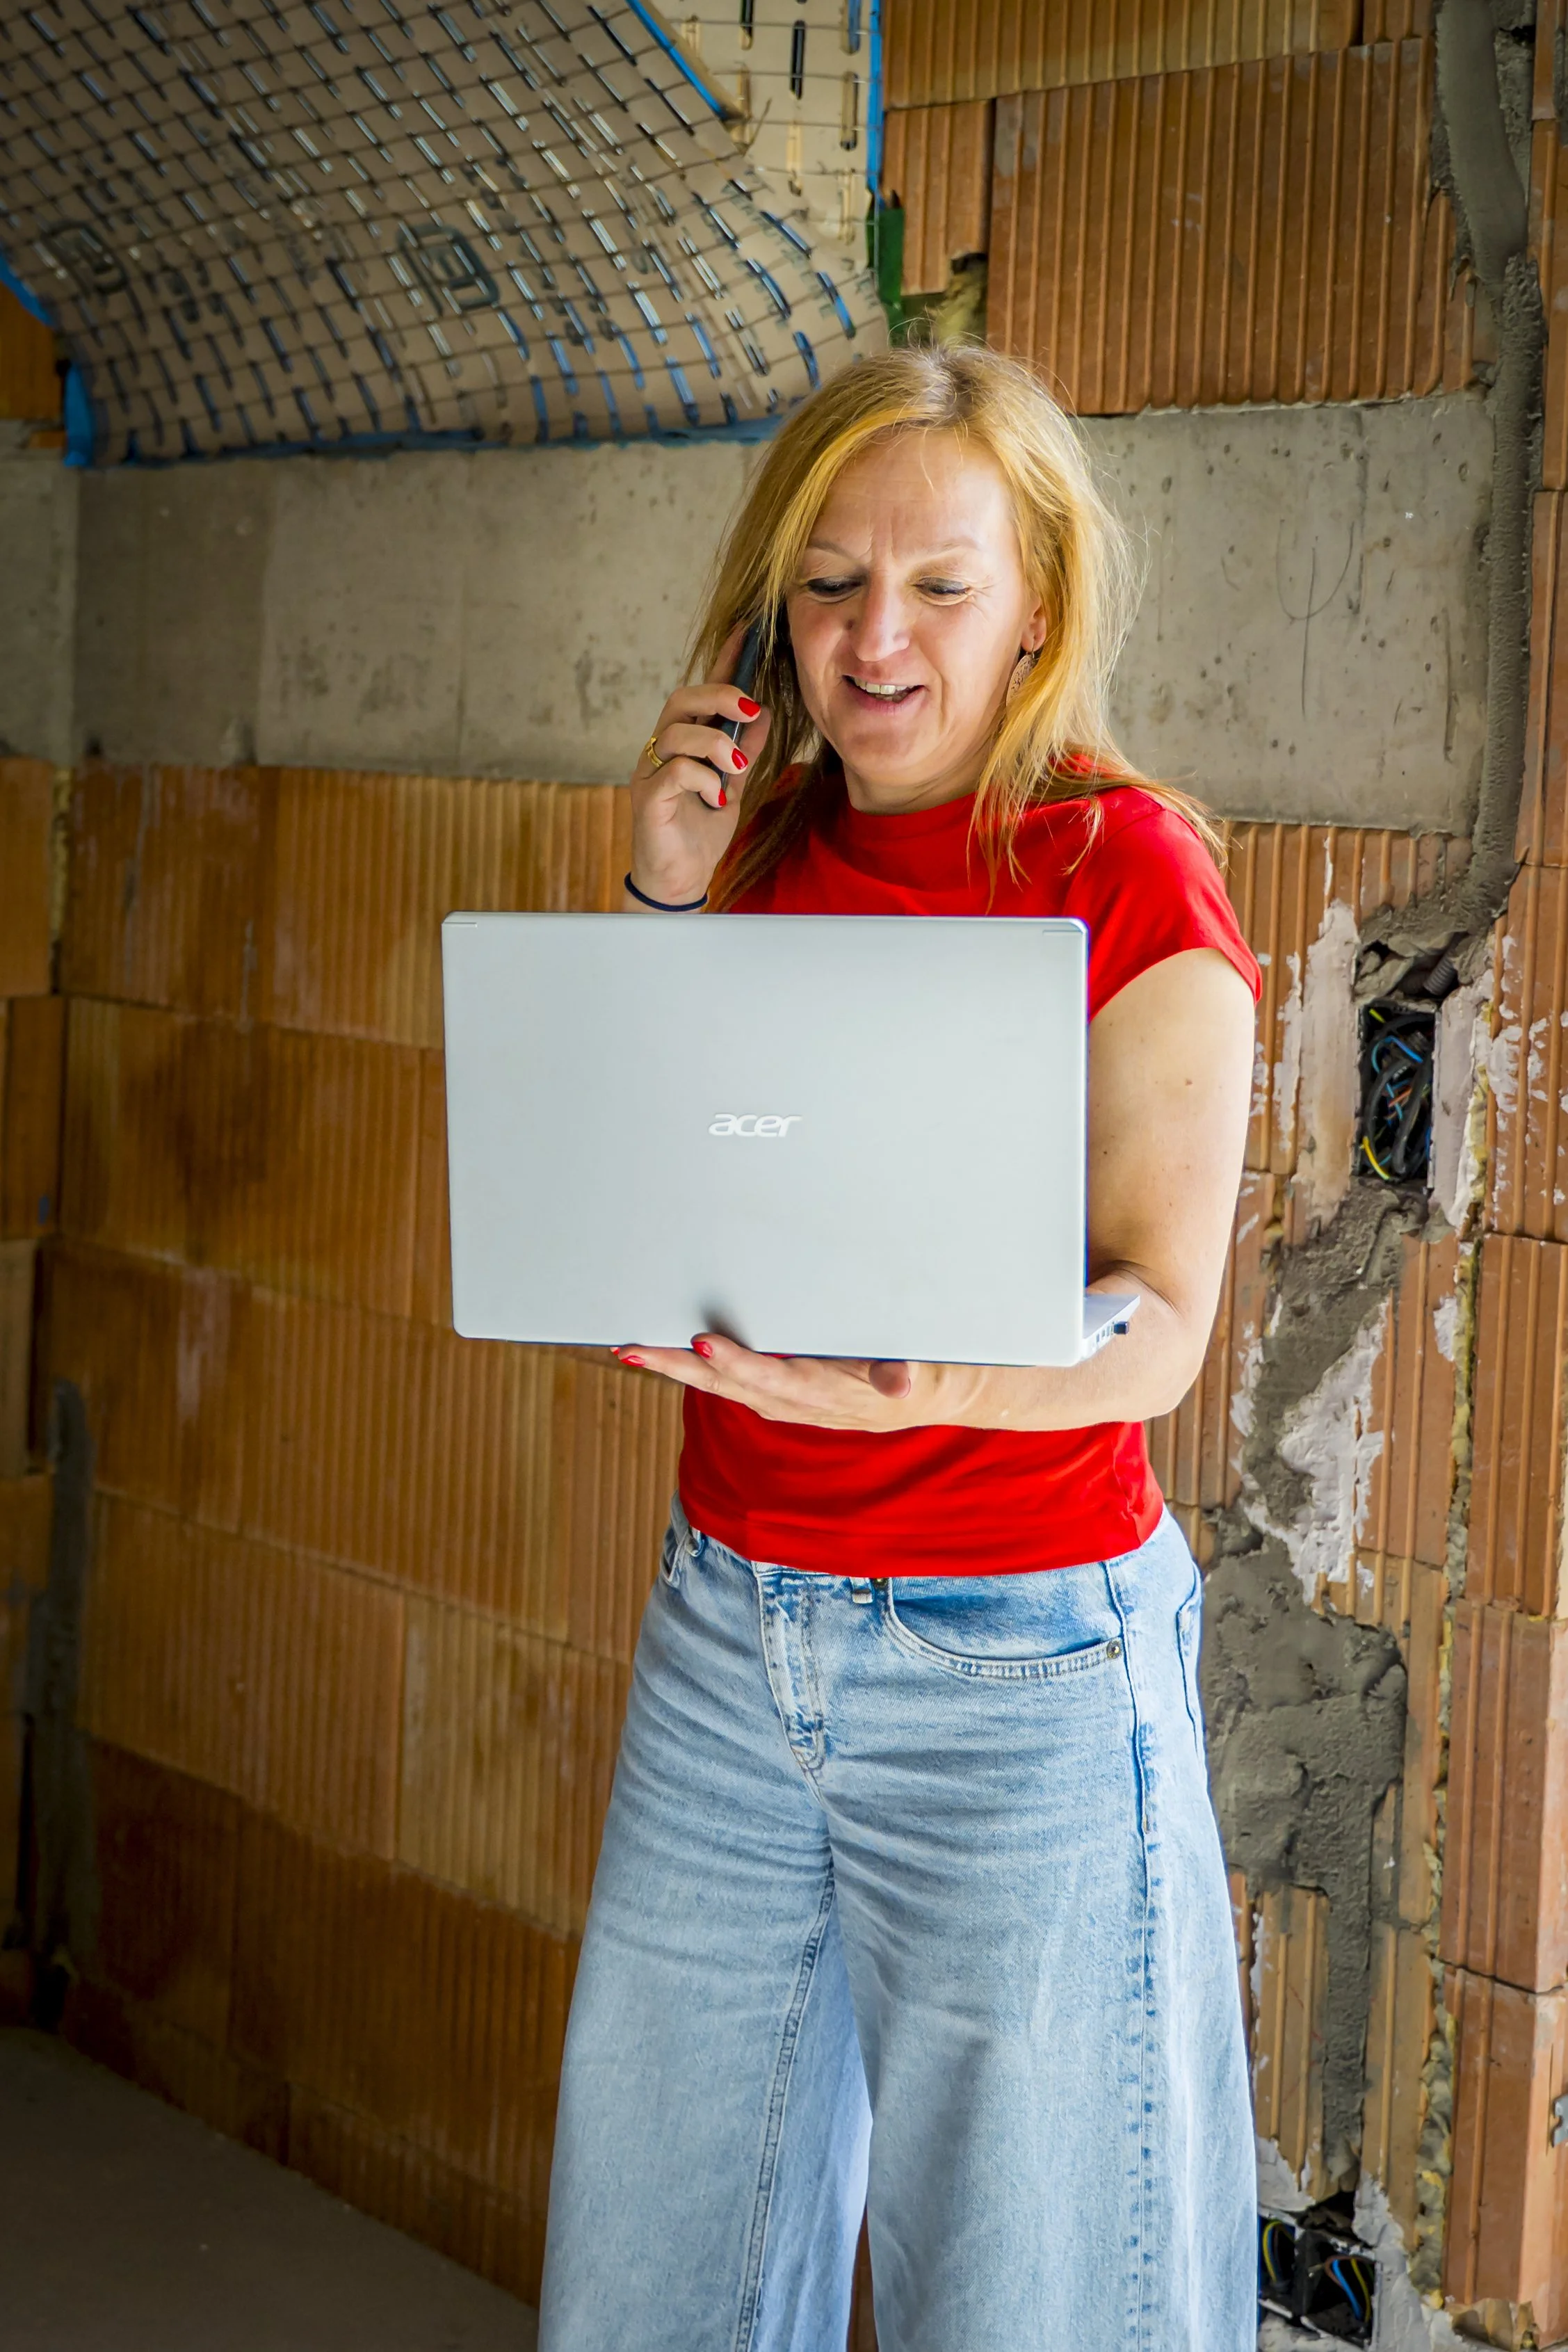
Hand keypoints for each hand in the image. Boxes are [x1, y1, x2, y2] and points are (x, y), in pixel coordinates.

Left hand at [613, 1333, 930, 1430]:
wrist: (924, 1396)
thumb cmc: (919, 1371)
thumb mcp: (919, 1370)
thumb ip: (902, 1374)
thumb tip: (899, 1383)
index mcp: (823, 1390)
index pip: (771, 1376)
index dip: (737, 1363)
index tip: (702, 1344)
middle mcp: (794, 1401)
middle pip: (726, 1385)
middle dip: (676, 1368)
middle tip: (631, 1349)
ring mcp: (782, 1401)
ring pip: (719, 1385)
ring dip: (674, 1369)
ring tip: (631, 1350)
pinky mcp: (778, 1394)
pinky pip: (728, 1383)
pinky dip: (694, 1371)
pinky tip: (668, 1357)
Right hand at [627, 624, 771, 907]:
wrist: (681, 880)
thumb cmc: (700, 832)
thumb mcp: (732, 785)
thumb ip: (743, 750)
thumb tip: (763, 714)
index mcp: (684, 742)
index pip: (701, 694)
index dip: (724, 663)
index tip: (747, 632)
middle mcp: (662, 750)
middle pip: (681, 700)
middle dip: (718, 696)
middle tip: (749, 708)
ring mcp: (650, 772)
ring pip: (677, 733)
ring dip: (715, 745)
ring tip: (735, 770)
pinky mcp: (647, 799)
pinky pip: (675, 772)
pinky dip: (703, 779)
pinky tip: (716, 799)